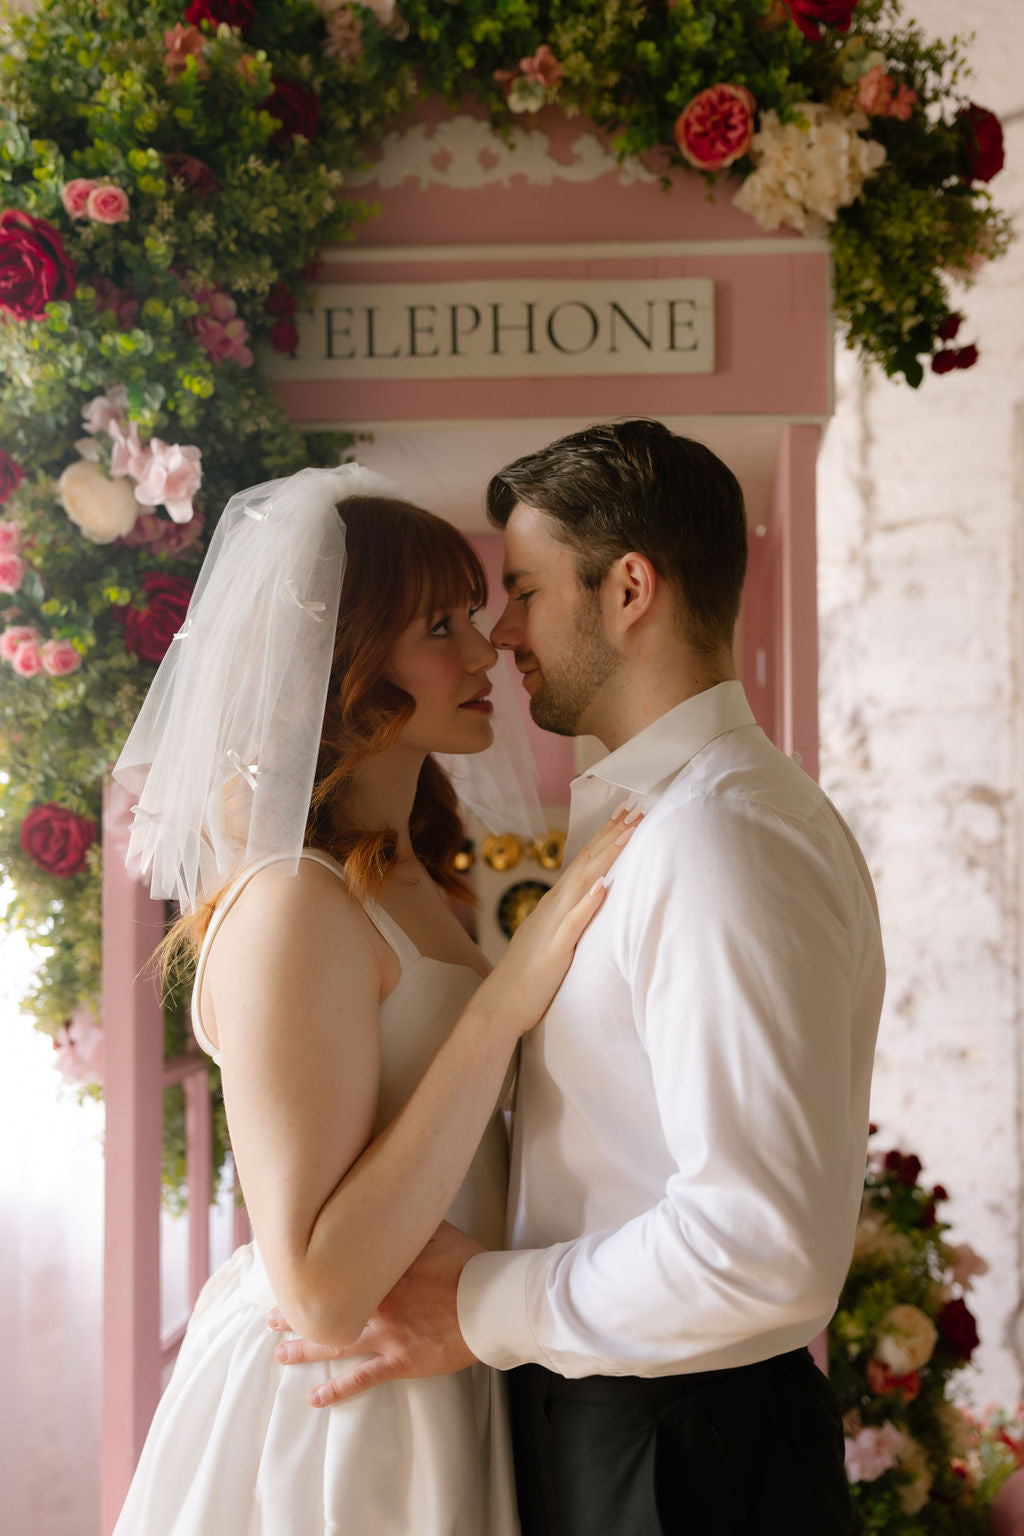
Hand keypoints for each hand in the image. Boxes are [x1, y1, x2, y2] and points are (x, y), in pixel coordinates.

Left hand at [268, 1221, 483, 1407]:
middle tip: (269, 1317)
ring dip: (304, 1349)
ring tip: (280, 1354)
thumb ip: (407, 1221)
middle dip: (295, 1312)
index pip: (334, 1268)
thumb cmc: (468, 1263)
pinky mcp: (400, 1360)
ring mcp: (386, 1333)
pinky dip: (337, 1391)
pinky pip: (362, 1378)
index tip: (287, 1270)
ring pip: (334, 1343)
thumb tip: (390, 1203)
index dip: (310, 1270)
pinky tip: (316, 1399)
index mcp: (381, 1270)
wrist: (491, 1301)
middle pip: (326, 1307)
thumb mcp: (435, 1230)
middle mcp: (376, 1302)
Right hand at [474, 803, 640, 1034]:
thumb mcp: (554, 940)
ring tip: (628, 834)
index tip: (624, 816)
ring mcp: (553, 926)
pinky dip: (588, 903)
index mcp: (554, 905)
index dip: (605, 838)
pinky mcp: (556, 950)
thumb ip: (570, 919)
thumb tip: (590, 902)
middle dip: (612, 835)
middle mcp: (553, 907)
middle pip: (586, 863)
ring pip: (583, 883)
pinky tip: (603, 886)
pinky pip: (573, 923)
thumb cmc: (527, 977)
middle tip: (636, 809)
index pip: (584, 863)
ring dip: (606, 857)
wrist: (499, 1005)